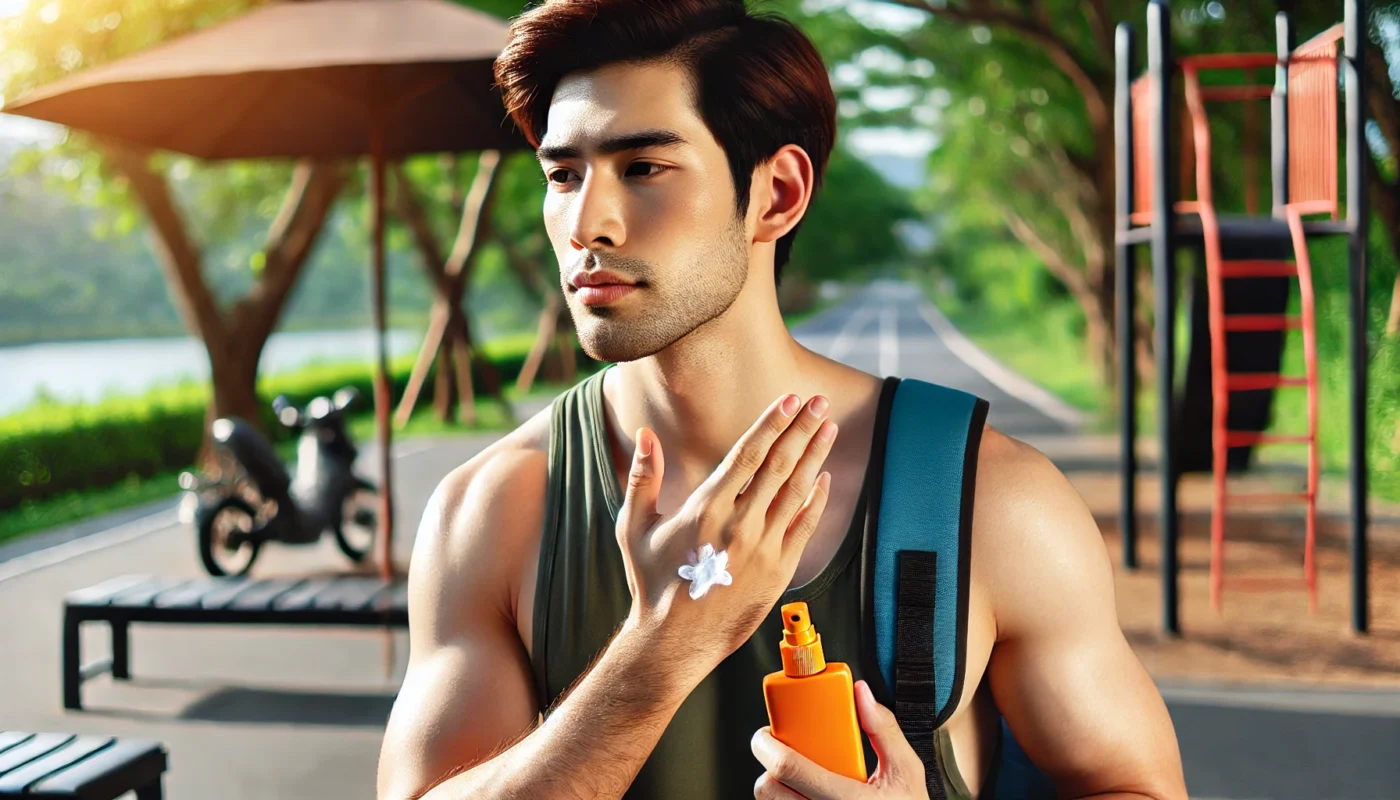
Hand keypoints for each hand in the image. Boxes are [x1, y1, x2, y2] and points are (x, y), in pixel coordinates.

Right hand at [615, 393, 836, 671]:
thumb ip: (643, 477)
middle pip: (779, 466)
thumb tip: (645, 433)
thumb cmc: (652, 581)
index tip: (790, 400)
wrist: (673, 642)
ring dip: (815, 457)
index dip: (771, 423)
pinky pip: (804, 528)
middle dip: (802, 430)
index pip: (747, 454)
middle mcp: (739, 525)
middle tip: (819, 402)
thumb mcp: (633, 526)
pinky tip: (823, 479)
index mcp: (706, 509)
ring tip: (829, 429)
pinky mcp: (778, 572)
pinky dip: (815, 501)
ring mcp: (763, 549)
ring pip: (796, 492)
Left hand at [751, 680, 929, 799]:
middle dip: (768, 768)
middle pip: (769, 791)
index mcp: (848, 799)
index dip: (768, 747)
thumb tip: (861, 695)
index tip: (766, 734)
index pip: (789, 768)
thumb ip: (884, 730)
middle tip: (781, 754)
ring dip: (776, 790)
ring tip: (797, 779)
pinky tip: (805, 796)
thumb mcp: (906, 772)